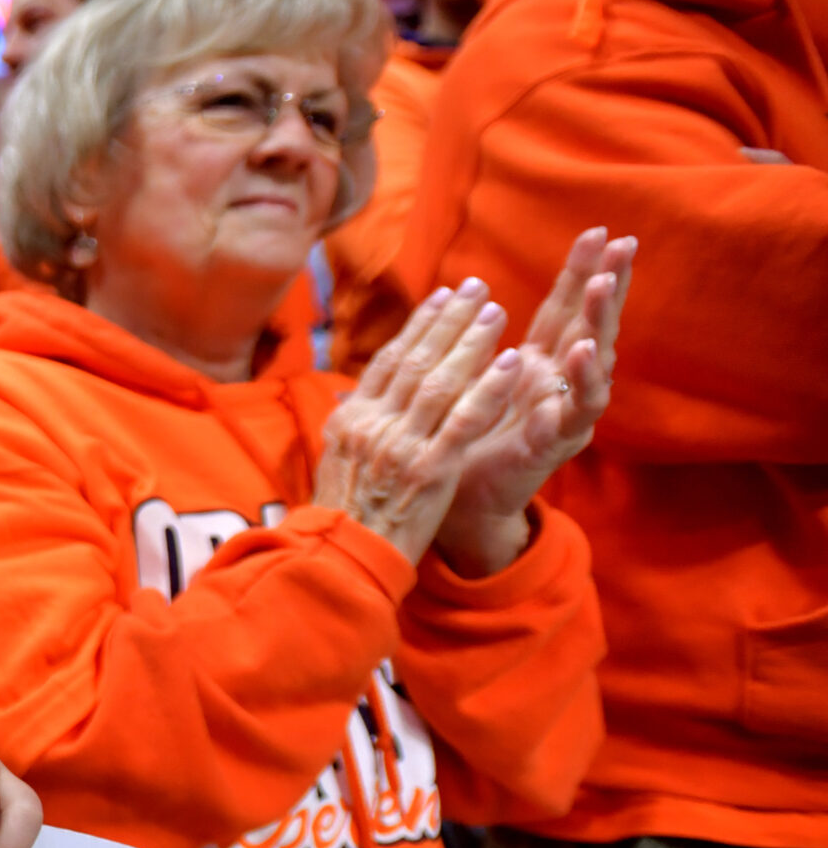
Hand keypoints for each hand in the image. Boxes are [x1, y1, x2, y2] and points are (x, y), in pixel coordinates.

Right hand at [317, 279, 523, 565]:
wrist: (344, 560)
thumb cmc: (344, 515)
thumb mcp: (336, 462)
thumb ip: (352, 424)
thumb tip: (353, 395)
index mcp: (351, 420)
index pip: (388, 361)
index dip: (418, 326)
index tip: (442, 297)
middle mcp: (373, 425)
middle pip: (416, 360)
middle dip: (449, 320)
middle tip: (477, 287)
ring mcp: (402, 445)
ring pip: (441, 381)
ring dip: (472, 342)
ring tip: (496, 310)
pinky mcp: (431, 469)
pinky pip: (465, 419)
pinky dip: (489, 387)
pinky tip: (511, 361)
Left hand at [433, 228, 631, 575]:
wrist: (461, 505)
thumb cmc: (464, 442)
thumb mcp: (466, 384)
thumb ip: (473, 347)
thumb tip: (457, 298)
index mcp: (536, 366)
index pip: (562, 309)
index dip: (578, 272)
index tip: (597, 231)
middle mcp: (558, 384)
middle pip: (588, 323)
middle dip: (606, 282)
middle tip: (624, 242)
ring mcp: (564, 411)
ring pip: (593, 358)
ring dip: (599, 320)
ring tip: (604, 285)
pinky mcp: (558, 440)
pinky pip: (578, 406)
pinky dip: (583, 378)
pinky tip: (582, 351)